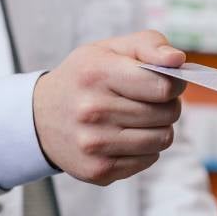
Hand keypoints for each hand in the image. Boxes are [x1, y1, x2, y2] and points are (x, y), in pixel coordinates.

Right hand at [33, 30, 185, 185]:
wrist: (39, 117)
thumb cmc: (85, 78)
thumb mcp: (110, 49)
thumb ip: (149, 45)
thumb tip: (177, 59)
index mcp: (97, 74)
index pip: (162, 86)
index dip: (174, 84)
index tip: (167, 82)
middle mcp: (92, 110)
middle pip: (167, 114)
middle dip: (167, 105)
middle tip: (148, 100)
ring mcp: (94, 144)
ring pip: (163, 139)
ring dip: (159, 128)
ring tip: (138, 118)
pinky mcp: (98, 170)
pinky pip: (149, 159)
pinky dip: (145, 148)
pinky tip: (125, 136)